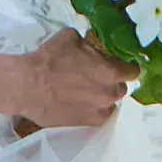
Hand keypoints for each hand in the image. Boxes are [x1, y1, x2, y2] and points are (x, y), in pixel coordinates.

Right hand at [12, 26, 131, 133]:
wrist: (27, 86)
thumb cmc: (49, 59)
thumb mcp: (70, 37)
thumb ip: (88, 42)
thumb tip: (90, 44)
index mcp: (110, 72)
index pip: (133, 71)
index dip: (127, 67)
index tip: (120, 65)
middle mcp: (109, 94)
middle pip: (121, 88)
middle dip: (113, 82)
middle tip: (98, 77)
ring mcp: (98, 111)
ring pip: (110, 105)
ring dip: (103, 98)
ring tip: (87, 92)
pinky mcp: (85, 124)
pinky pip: (97, 117)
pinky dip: (93, 110)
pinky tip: (81, 104)